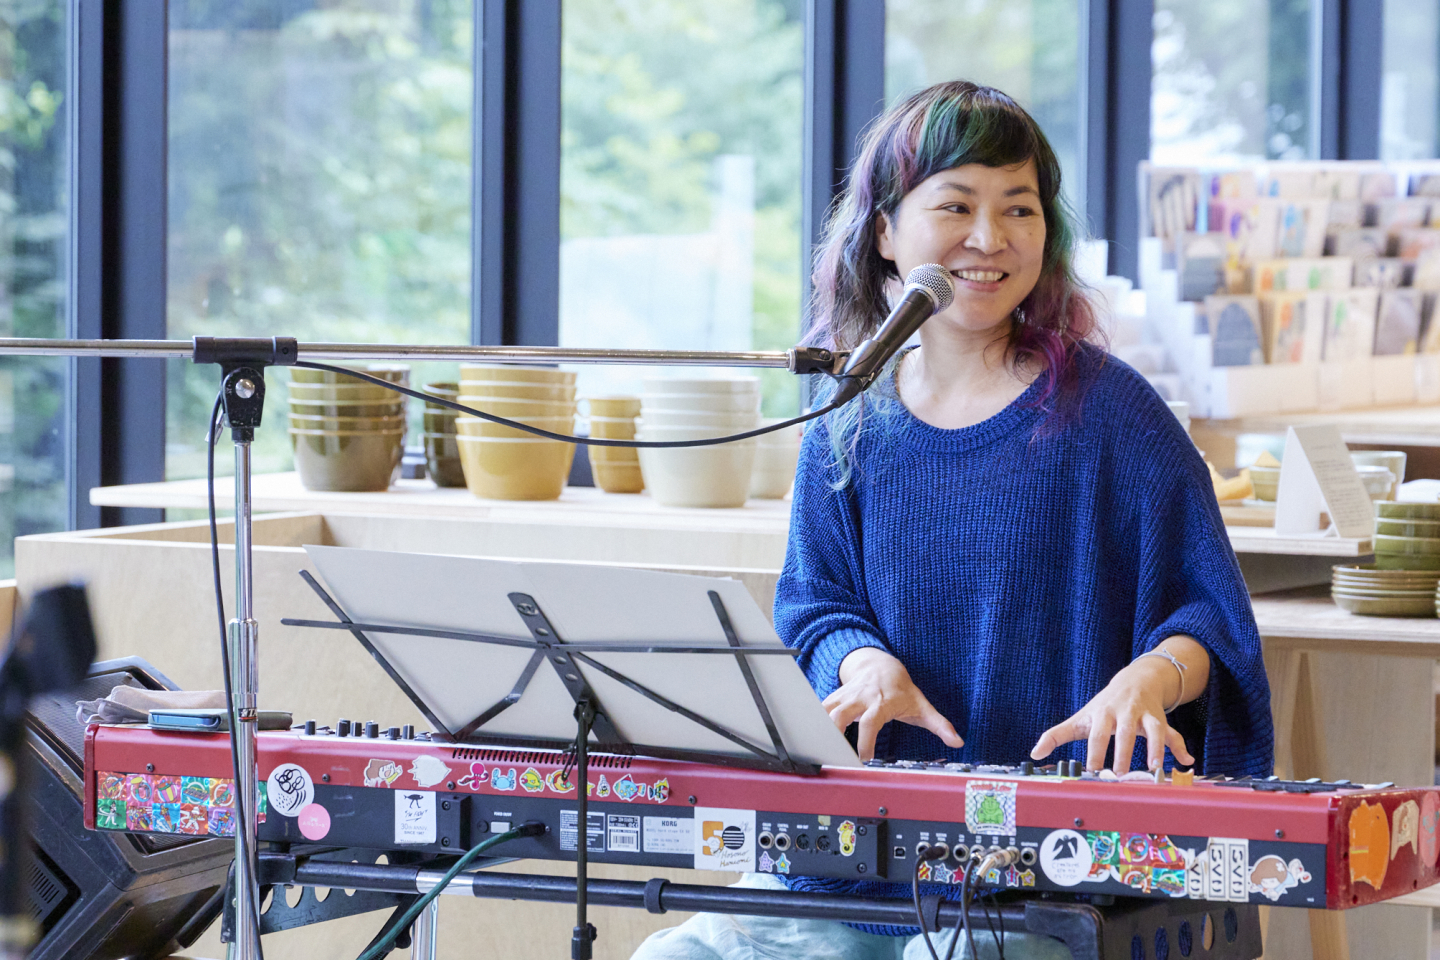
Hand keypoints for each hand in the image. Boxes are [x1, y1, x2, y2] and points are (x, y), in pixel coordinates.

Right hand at [824, 647, 962, 761]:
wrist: (880, 664)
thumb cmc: (901, 689)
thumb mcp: (922, 706)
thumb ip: (939, 725)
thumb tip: (957, 740)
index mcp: (881, 703)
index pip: (870, 723)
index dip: (865, 742)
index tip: (864, 761)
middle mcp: (861, 699)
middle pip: (839, 715)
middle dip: (833, 735)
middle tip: (833, 757)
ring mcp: (846, 697)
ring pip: (825, 711)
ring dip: (820, 729)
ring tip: (818, 750)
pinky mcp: (835, 697)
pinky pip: (819, 709)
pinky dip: (813, 721)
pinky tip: (810, 737)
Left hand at [1030, 657, 1194, 772]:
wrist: (1134, 680)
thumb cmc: (1103, 706)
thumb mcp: (1080, 718)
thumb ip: (1056, 735)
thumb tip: (1035, 753)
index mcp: (1102, 714)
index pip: (1097, 733)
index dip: (1095, 751)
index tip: (1092, 769)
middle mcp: (1124, 713)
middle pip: (1125, 732)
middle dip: (1123, 752)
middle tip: (1120, 774)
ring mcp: (1144, 715)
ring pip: (1153, 730)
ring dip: (1156, 748)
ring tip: (1156, 769)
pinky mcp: (1160, 720)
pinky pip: (1172, 733)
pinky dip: (1179, 747)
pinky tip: (1186, 761)